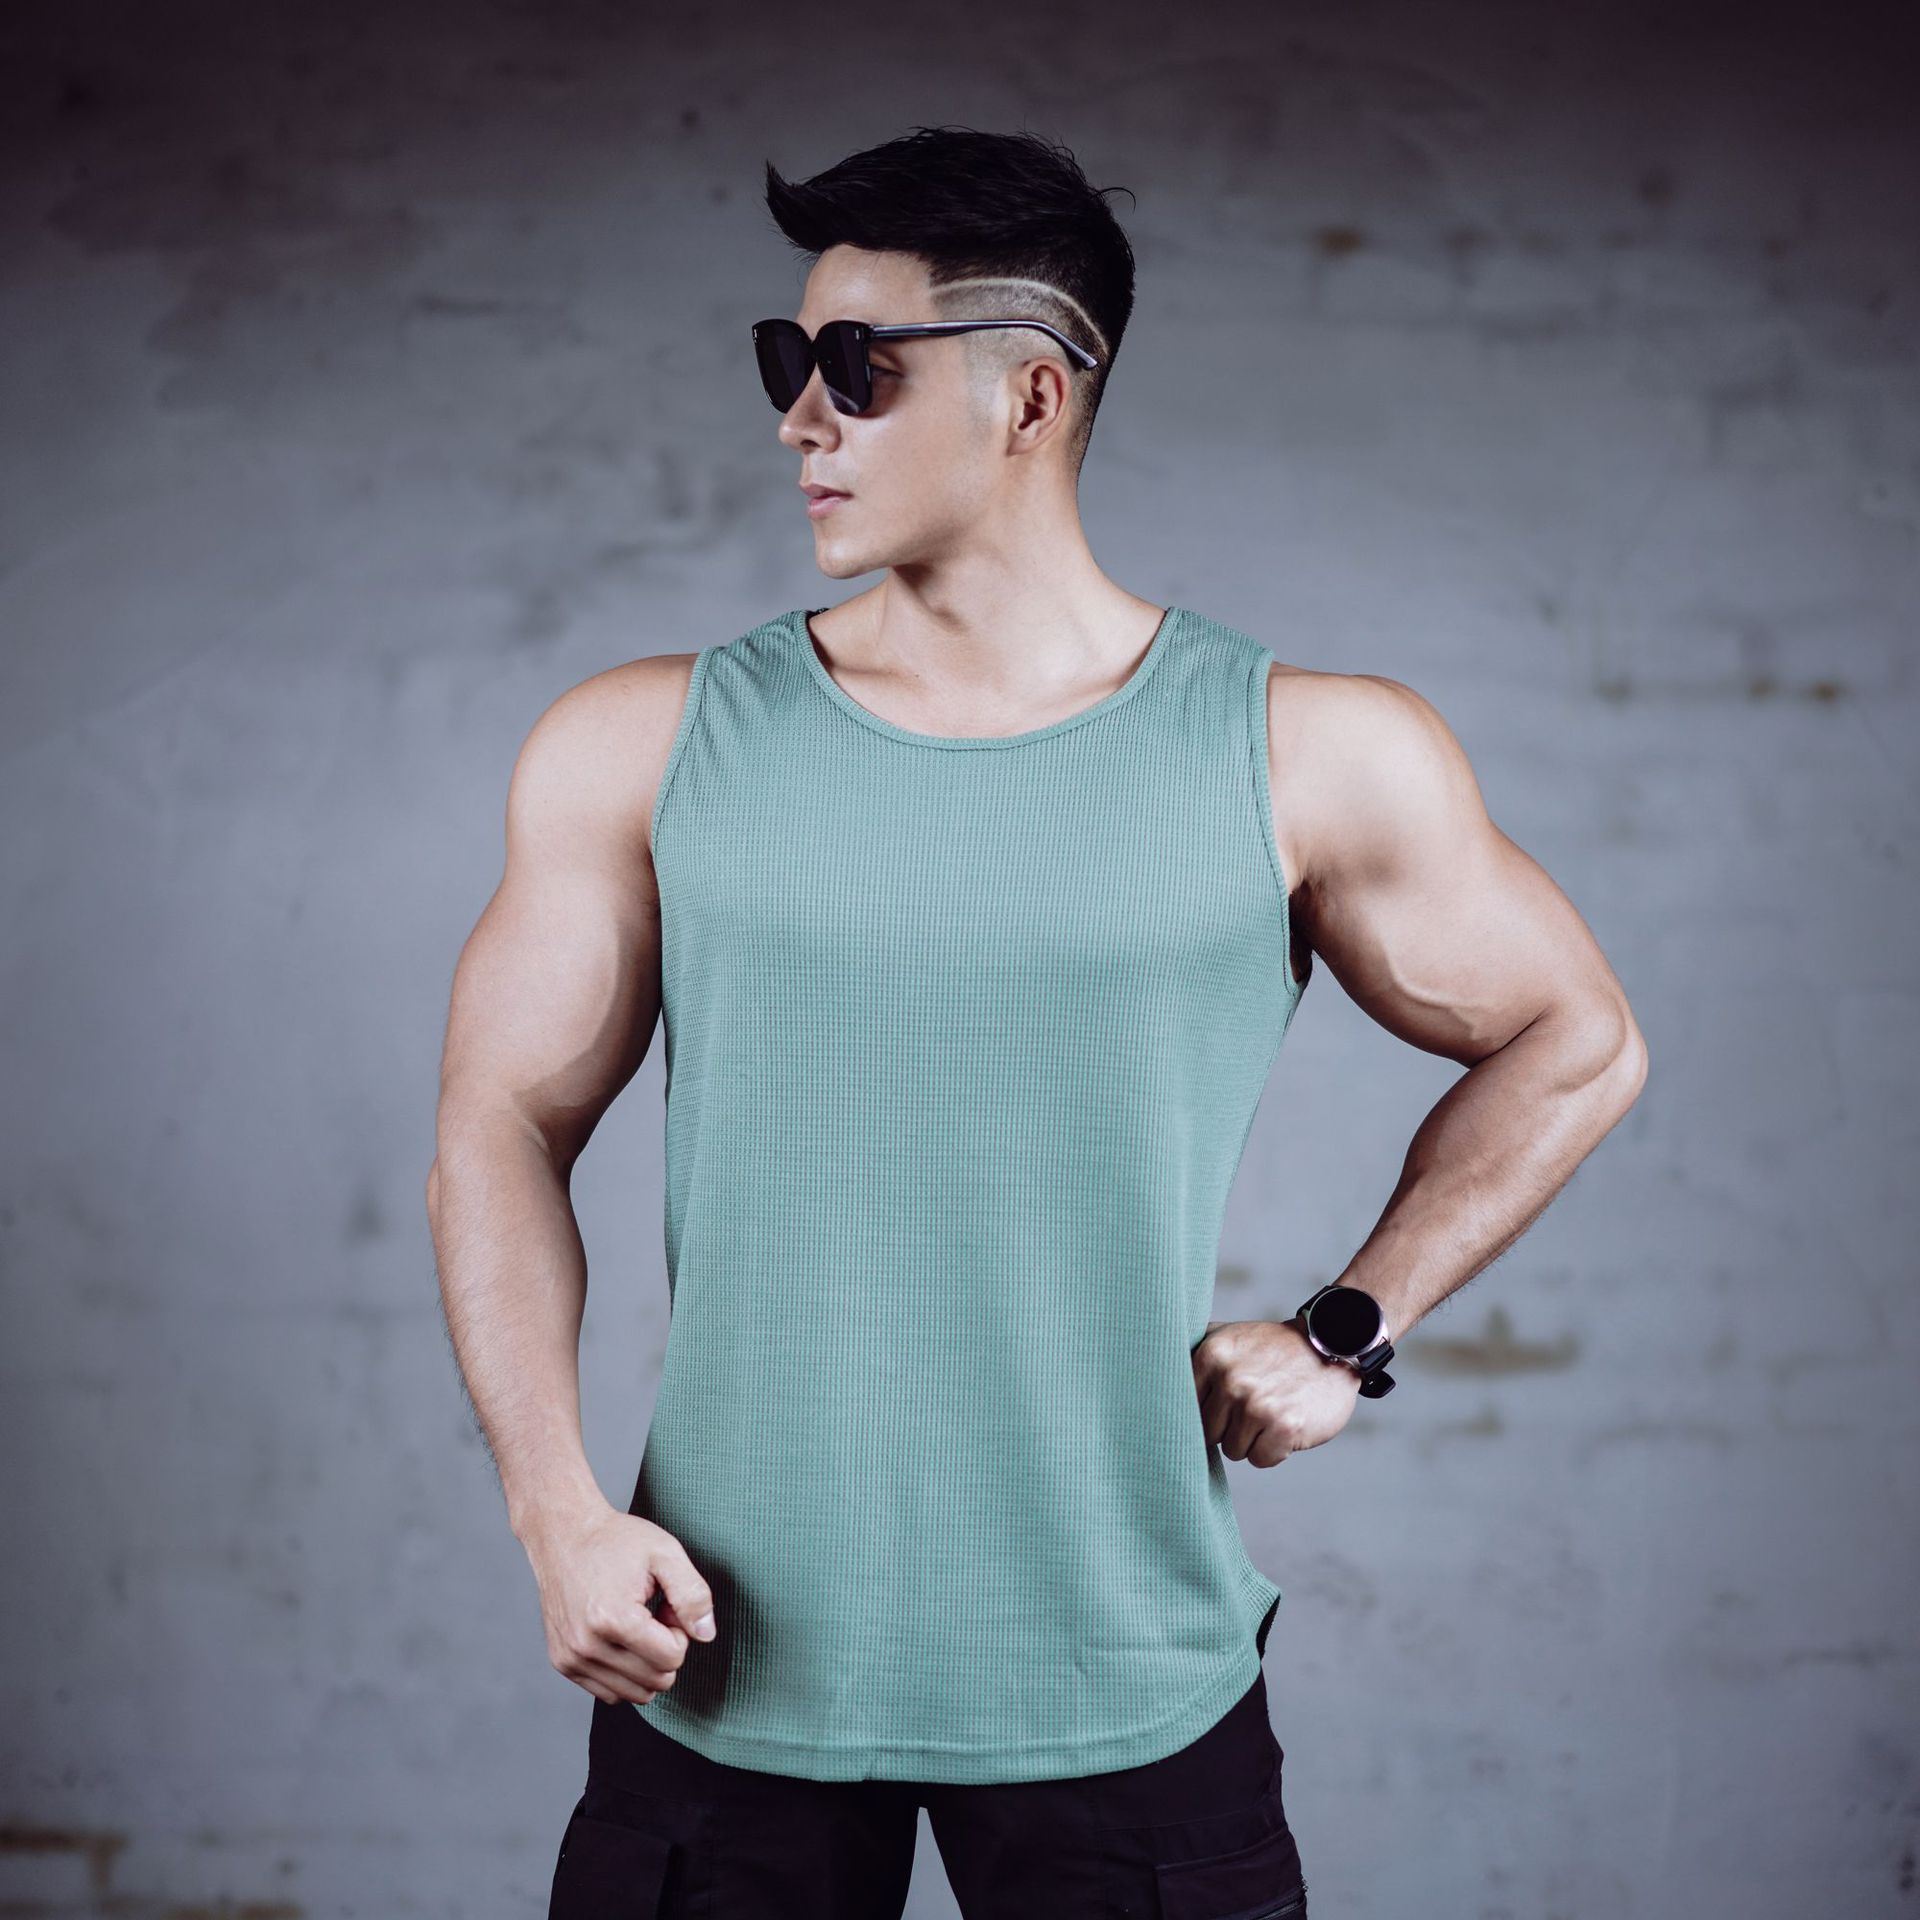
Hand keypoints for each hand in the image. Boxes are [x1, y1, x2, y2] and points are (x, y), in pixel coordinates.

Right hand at [523, 1505, 717, 1704]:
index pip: (672, 1658)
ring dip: (646, 1665)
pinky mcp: (564, 1663)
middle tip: (654, 1615)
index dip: (680, 1632)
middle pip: (656, 1681)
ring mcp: (572, 1658)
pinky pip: (610, 1694)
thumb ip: (693, 1594)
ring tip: (637, 1626)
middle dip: (665, 1650)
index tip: (666, 1607)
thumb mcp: (665, 1553)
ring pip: (634, 1694)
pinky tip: (620, 1639)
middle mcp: (587, 1645)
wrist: (564, 1535)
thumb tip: (706, 1633)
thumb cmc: (615, 1541)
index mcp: (613, 1618)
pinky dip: (625, 1674)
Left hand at [1193, 1316, 1361, 1466]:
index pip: (1183, 1408)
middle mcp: (1231, 1380)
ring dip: (1251, 1440)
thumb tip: (1149, 1380)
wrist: (1331, 1346)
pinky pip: (1260, 1460)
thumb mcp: (1227, 1336)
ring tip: (1269, 1412)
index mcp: (1211, 1355)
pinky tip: (1285, 1424)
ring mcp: (1257, 1404)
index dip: (1201, 1413)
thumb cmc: (1271, 1348)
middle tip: (1251, 1406)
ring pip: (1233, 1451)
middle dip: (1227, 1428)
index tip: (1218, 1406)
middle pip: (1207, 1434)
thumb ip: (1190, 1353)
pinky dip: (1273, 1450)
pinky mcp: (1285, 1427)